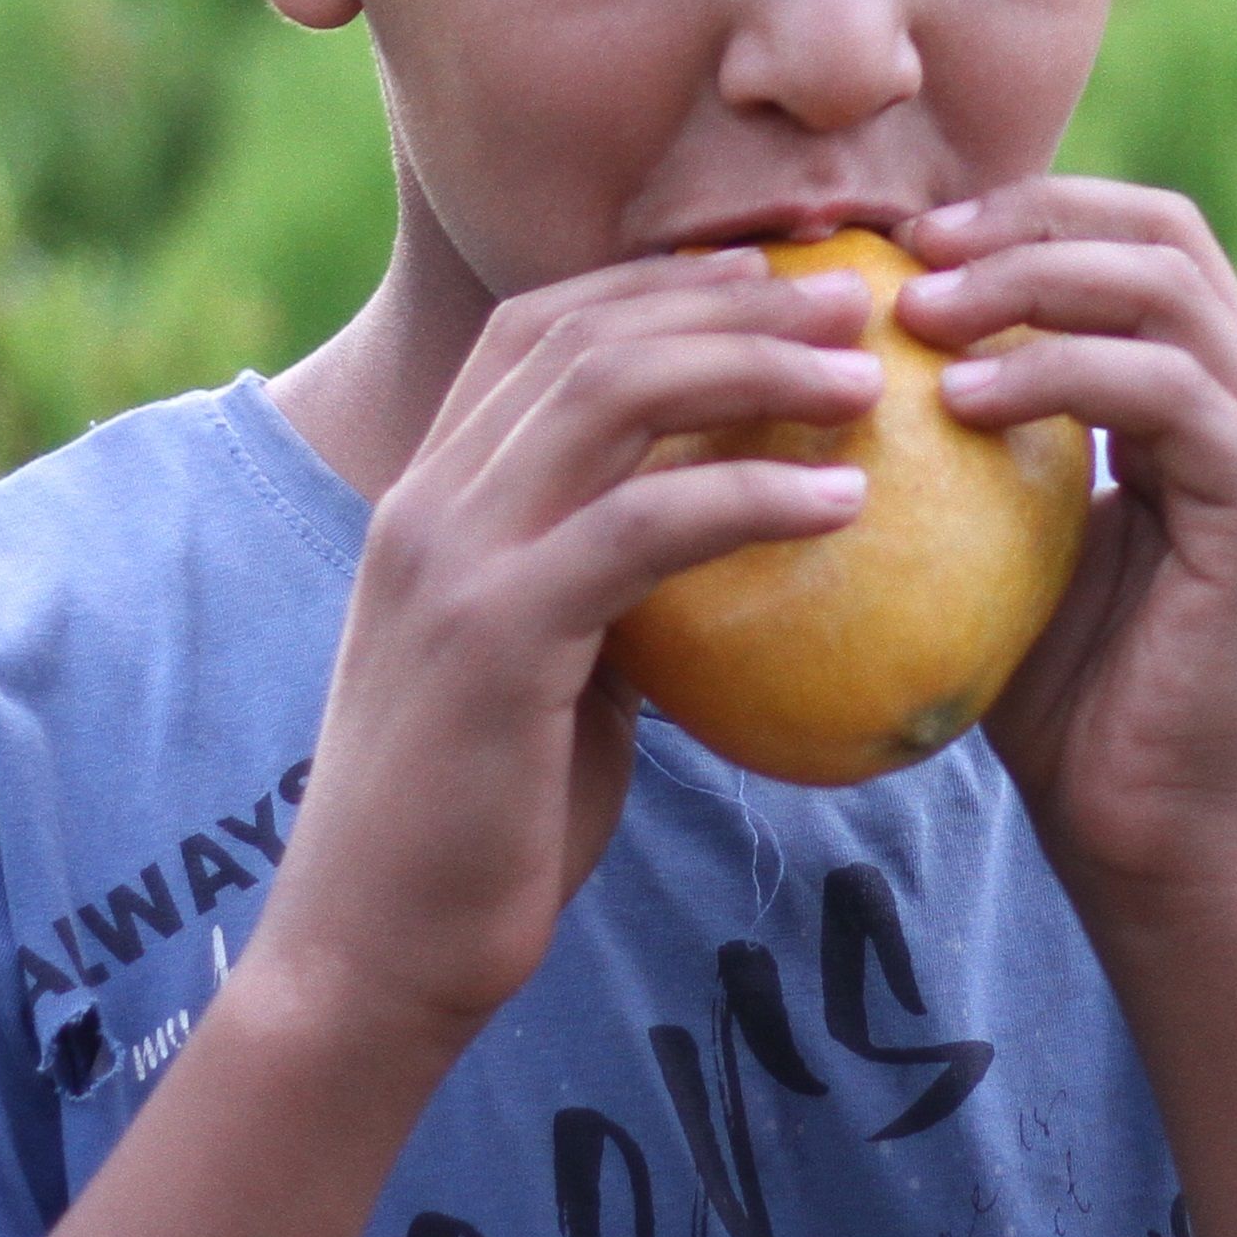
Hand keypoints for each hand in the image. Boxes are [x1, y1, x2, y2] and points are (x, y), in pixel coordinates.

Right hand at [248, 253, 877, 1062]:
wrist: (372, 958)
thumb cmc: (479, 832)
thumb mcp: (550, 673)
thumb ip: (609, 589)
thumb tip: (729, 540)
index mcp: (431, 499)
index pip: (540, 327)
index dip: (660, 283)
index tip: (776, 278)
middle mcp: (427, 503)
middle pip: (583, 334)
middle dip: (726, 297)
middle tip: (851, 297)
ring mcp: (450, 561)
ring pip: (608, 397)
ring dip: (750, 366)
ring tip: (864, 379)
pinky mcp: (492, 637)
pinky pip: (640, 527)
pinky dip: (747, 494)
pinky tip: (843, 507)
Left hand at [897, 181, 1236, 929]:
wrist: (1159, 855)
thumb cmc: (1065, 716)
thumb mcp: (998, 548)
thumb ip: (968, 450)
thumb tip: (836, 361)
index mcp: (1208, 401)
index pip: (1137, 238)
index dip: (1024, 211)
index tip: (901, 241)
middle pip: (1162, 230)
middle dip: (1025, 218)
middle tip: (904, 254)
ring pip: (1166, 286)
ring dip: (1029, 279)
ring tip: (917, 314)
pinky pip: (1165, 389)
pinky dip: (1054, 371)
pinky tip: (955, 399)